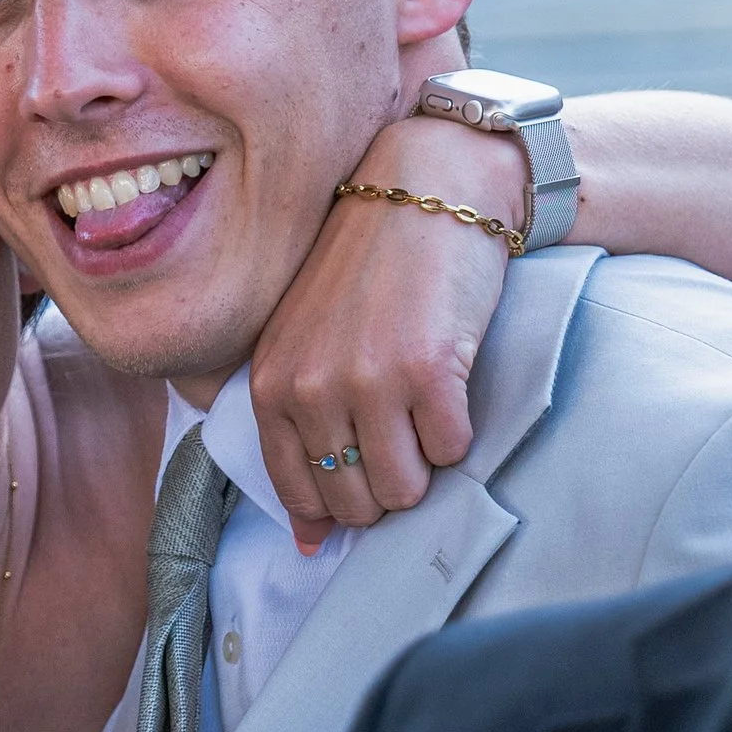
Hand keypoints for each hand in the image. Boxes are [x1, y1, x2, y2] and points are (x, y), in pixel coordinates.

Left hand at [252, 113, 523, 547]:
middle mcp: (311, 389)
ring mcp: (367, 381)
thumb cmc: (367, 268)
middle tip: (404, 434)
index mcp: (272, 384)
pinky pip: (453, 450)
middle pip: (355, 504)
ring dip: (426, 465)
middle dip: (387, 488)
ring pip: (405, 490)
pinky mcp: (428, 371)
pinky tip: (450, 384)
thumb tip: (307, 542)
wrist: (427, 189)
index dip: (338, 503)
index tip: (364, 475)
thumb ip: (297, 430)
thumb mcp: (305, 340)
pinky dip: (460, 432)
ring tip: (425, 409)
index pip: (297, 494)